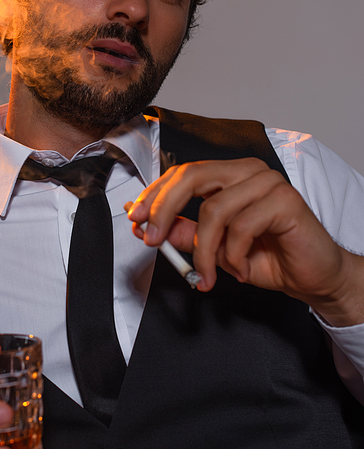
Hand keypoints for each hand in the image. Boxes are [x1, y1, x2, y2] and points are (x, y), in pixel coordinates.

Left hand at [127, 158, 363, 326]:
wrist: (313, 277)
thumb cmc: (267, 258)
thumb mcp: (215, 250)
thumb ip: (186, 234)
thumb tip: (148, 226)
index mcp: (229, 175)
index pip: (182, 173)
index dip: (155, 195)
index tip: (135, 218)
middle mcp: (247, 171)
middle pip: (192, 177)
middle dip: (164, 209)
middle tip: (151, 239)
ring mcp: (267, 182)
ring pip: (214, 209)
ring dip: (204, 251)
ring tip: (207, 275)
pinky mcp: (285, 200)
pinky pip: (241, 227)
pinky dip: (233, 255)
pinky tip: (240, 269)